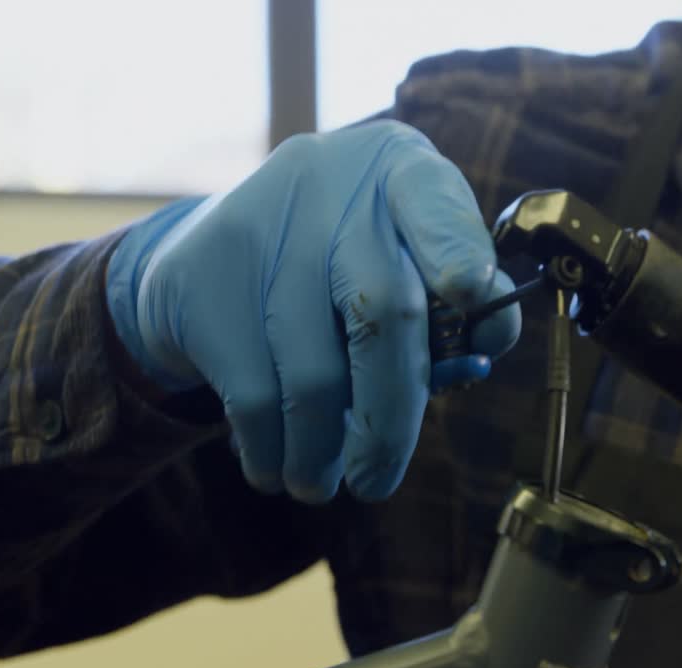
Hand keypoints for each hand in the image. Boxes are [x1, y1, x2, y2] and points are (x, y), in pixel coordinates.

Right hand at [105, 120, 519, 502]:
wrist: (199, 257)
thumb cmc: (334, 276)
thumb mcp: (397, 266)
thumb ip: (448, 310)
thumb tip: (481, 352)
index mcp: (399, 172)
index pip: (434, 200)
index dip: (457, 246)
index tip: (472, 290)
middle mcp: (332, 184)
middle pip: (384, 311)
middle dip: (390, 420)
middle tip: (376, 481)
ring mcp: (262, 225)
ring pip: (314, 376)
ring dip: (320, 454)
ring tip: (319, 482)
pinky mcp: (204, 277)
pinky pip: (254, 397)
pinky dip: (271, 451)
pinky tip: (274, 466)